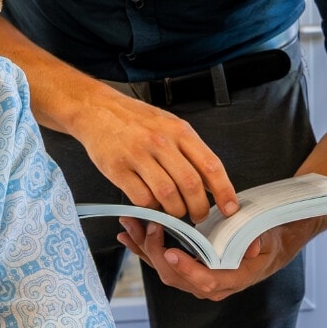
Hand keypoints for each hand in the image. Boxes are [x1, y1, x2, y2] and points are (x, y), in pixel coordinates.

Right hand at [72, 89, 237, 222]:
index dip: (224, 191)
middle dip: (199, 209)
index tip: (230, 209)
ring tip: (176, 213)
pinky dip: (151, 207)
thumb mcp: (169, 125)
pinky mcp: (117, 169)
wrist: (96, 110)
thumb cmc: (136, 120)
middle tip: (199, 217)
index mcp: (179, 130)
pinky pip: (141, 198)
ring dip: (175, 212)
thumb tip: (212, 183)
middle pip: (190, 185)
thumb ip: (190, 151)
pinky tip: (152, 203)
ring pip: (167, 195)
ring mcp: (138, 155)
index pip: (210, 165)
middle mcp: (160, 141)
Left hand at [117, 217, 308, 301]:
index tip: (172, 252)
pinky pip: (161, 264)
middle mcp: (210, 286)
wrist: (267, 249)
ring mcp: (195, 281)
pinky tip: (128, 237)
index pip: (206, 282)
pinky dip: (143, 250)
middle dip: (156, 252)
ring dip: (144, 248)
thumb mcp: (266, 238)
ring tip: (129, 227)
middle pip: (177, 277)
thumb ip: (257, 241)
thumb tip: (250, 248)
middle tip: (146, 226)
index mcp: (231, 280)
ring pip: (164, 270)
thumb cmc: (266, 241)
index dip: (188, 270)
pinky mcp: (185, 272)